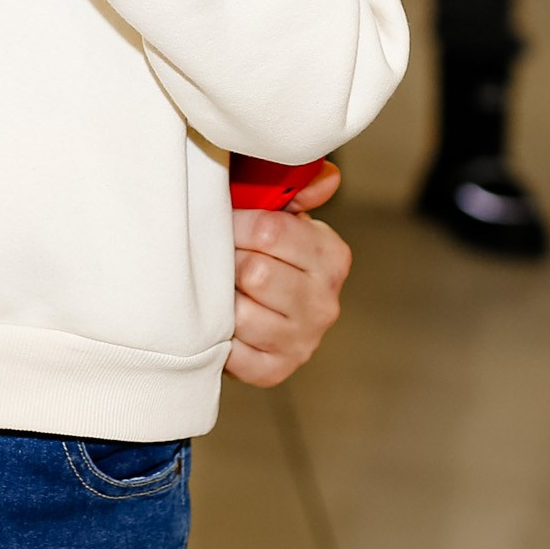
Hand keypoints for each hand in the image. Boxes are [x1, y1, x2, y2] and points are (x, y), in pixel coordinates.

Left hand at [226, 161, 351, 386]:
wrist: (251, 304)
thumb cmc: (258, 247)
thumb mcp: (278, 209)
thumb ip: (296, 186)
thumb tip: (326, 177)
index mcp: (331, 255)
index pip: (269, 230)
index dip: (235, 222)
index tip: (225, 221)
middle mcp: (325, 302)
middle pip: (254, 272)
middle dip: (226, 261)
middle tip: (220, 259)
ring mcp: (304, 340)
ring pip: (242, 313)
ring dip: (221, 300)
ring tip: (221, 290)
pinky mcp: (276, 371)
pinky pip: (234, 353)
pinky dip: (218, 337)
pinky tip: (220, 322)